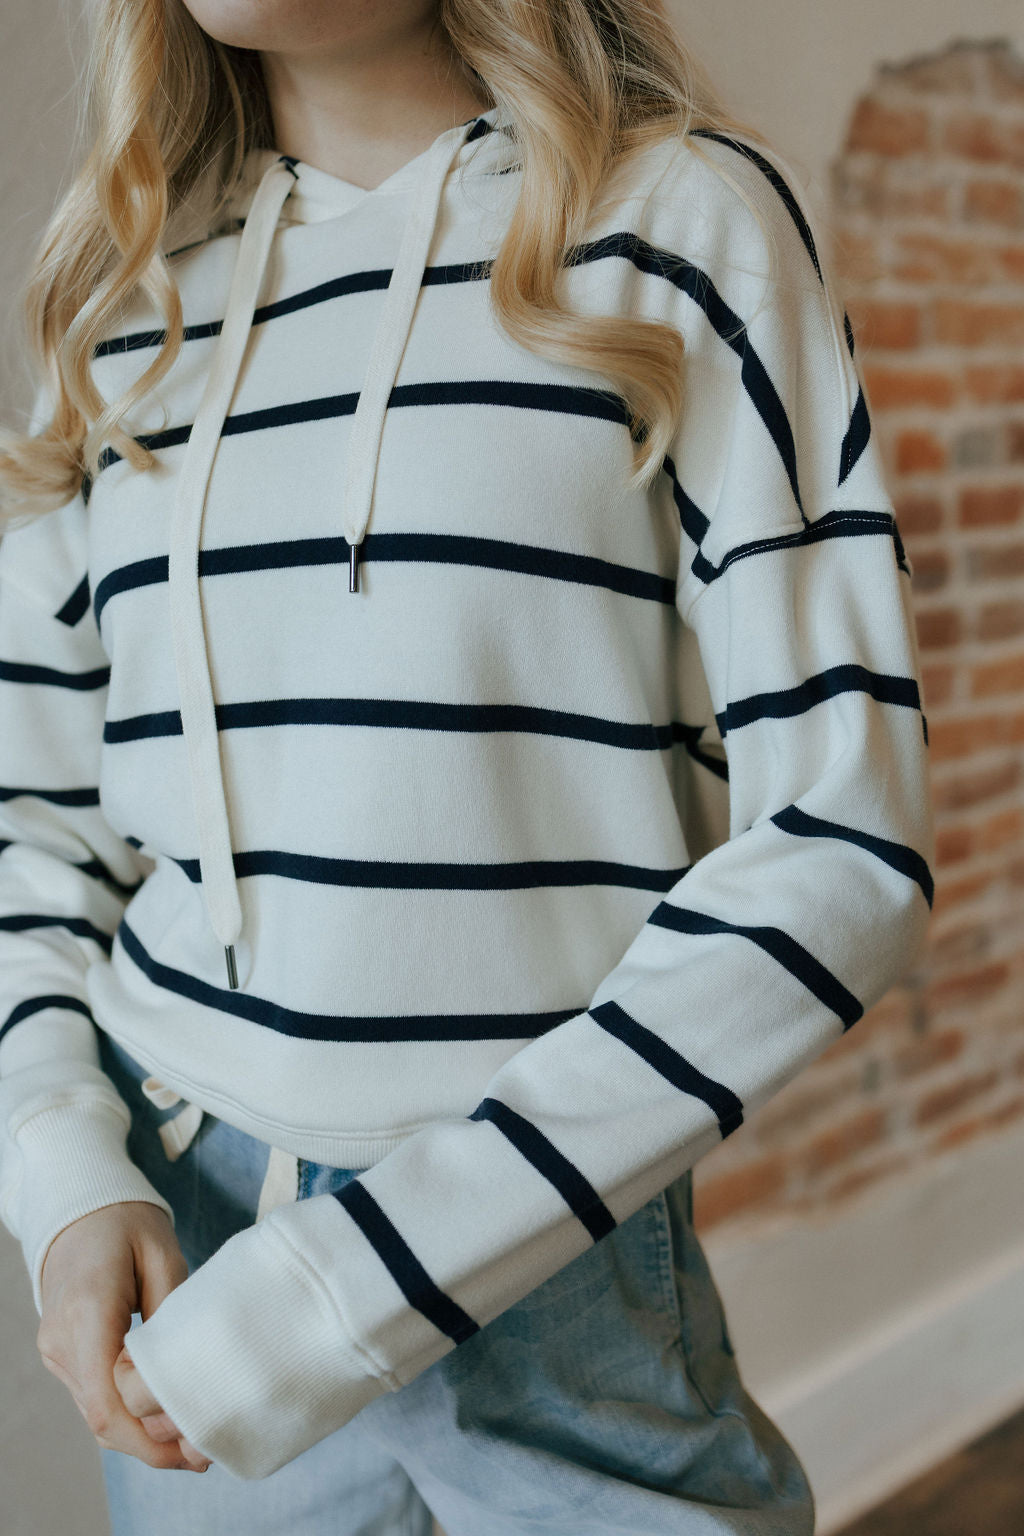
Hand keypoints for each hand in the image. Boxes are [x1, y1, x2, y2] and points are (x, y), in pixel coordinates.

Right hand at [37, 1200, 210, 1471]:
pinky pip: (93, 1397)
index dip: (148, 1437)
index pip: (107, 1401)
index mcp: (88, 1311)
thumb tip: (189, 1373)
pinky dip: (127, 1415)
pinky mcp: (62, 1353)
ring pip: (96, 1415)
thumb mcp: (162, 1253)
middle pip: (102, 1419)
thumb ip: (172, 1312)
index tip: (193, 1448)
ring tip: (194, 1442)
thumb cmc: (126, 1223)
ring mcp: (56, 1350)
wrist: (79, 1208)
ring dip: (141, 1435)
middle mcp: (62, 1340)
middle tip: (205, 1454)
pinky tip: (165, 1416)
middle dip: (152, 1446)